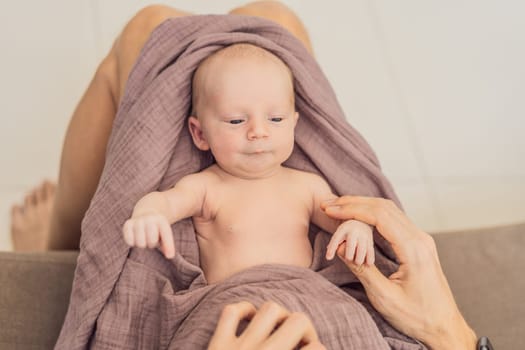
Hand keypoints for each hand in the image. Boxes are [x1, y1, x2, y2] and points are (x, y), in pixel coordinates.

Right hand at [122, 212, 174, 257]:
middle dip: (152, 244)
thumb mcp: (164, 234)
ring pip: (140, 243)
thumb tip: (169, 256)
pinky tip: (135, 239)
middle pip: (152, 240)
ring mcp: (138, 221)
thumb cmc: (157, 229)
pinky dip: (132, 243)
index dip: (169, 245)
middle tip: (151, 240)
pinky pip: (129, 240)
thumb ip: (167, 245)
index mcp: (161, 221)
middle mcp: (150, 219)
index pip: (166, 234)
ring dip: (142, 244)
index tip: (170, 256)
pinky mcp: (128, 224)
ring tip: (143, 239)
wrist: (145, 214)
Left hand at [208, 301, 325, 349]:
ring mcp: (238, 349)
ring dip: (278, 318)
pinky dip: (242, 311)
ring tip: (279, 330)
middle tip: (302, 342)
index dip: (320, 348)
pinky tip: (249, 319)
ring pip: (270, 309)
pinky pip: (232, 312)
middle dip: (306, 330)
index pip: (318, 347)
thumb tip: (318, 346)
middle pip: (298, 321)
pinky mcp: (217, 346)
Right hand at [321, 196, 476, 349]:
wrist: (445, 327)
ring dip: (362, 206)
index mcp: (413, 249)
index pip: (379, 216)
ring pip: (389, 210)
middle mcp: (420, 238)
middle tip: (328, 204)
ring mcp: (421, 240)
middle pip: (383, 207)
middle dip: (353, 202)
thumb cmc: (417, 317)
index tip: (330, 210)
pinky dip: (372, 215)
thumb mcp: (384, 297)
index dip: (351, 209)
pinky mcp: (418, 244)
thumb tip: (340, 247)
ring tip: (339, 207)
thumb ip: (361, 269)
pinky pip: (394, 220)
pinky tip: (358, 217)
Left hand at [325, 219, 374, 265]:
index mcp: (343, 230)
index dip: (332, 249)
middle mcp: (353, 232)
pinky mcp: (370, 240)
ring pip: (362, 248)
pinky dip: (370, 257)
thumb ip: (333, 245)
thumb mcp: (339, 234)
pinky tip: (369, 264)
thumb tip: (328, 257)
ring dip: (360, 257)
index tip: (328, 258)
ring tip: (358, 263)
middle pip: (350, 244)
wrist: (362, 222)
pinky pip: (370, 249)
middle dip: (349, 253)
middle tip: (349, 259)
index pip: (336, 240)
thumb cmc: (347, 232)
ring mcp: (362, 235)